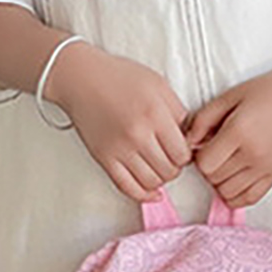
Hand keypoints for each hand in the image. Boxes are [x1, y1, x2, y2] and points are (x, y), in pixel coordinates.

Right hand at [44, 42, 190, 201]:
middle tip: (172, 158)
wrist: (81, 78)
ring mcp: (119, 149)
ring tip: (160, 166)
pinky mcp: (103, 158)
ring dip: (161, 179)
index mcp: (155, 114)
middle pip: (169, 170)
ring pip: (151, 182)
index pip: (182, 153)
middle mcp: (137, 135)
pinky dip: (143, 194)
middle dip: (175, 167)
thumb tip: (190, 138)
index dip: (187, 154)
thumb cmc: (120, 77)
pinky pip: (127, 187)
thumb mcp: (159, 85)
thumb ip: (178, 112)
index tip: (183, 149)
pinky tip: (153, 192)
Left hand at [186, 59, 271, 207]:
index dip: (197, 155)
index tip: (203, 144)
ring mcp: (266, 168)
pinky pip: (249, 199)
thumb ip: (204, 119)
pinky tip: (236, 177)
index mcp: (240, 131)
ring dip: (220, 181)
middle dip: (208, 166)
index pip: (204, 163)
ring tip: (226, 162)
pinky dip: (237, 194)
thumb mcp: (231, 96)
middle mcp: (254, 154)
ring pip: (228, 193)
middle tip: (215, 150)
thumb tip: (188, 141)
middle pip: (214, 179)